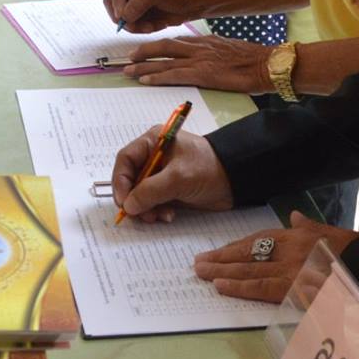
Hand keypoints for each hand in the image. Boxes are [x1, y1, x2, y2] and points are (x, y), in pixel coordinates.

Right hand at [104, 0, 204, 33]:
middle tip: (133, 26)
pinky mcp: (137, 14)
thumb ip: (141, 0)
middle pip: (111, 1)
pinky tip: (155, 25)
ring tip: (151, 26)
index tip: (122, 14)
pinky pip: (130, 25)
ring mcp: (133, 1)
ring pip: (119, 16)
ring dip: (134, 25)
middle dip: (123, 16)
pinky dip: (141, 29)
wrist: (195, 4)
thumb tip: (124, 15)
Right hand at [110, 128, 232, 223]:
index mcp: (154, 142)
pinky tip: (168, 215)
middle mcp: (154, 157)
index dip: (121, 181)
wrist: (237, 181)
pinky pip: (153, 203)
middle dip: (134, 199)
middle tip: (140, 215)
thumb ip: (150, 191)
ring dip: (146, 208)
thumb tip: (128, 206)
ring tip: (158, 216)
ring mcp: (162, 175)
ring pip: (140, 194)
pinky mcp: (170, 190)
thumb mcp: (177, 178)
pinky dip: (156, 211)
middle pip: (130, 180)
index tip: (124, 202)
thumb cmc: (208, 169)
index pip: (125, 160)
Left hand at [124, 34, 271, 93]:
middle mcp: (198, 47)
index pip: (175, 42)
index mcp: (205, 41)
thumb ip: (213, 53)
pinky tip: (144, 80)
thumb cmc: (254, 60)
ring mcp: (200, 60)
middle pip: (163, 47)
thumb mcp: (229, 50)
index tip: (143, 50)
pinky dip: (158, 77)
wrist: (268, 63)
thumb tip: (205, 60)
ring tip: (127, 70)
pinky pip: (175, 75)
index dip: (156, 47)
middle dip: (143, 53)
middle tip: (127, 58)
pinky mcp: (204, 74)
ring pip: (164, 61)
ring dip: (143, 66)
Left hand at [193, 211, 358, 303]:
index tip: (219, 252)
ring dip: (222, 270)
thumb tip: (294, 215)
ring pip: (249, 268)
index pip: (259, 240)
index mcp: (298, 236)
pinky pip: (262, 287)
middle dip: (222, 258)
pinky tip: (221, 286)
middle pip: (248, 253)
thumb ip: (309, 225)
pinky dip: (240, 286)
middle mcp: (290, 249)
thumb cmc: (355, 253)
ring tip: (201, 273)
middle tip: (198, 263)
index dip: (236, 246)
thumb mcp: (331, 232)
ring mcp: (290, 268)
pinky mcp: (294, 288)